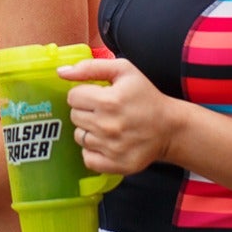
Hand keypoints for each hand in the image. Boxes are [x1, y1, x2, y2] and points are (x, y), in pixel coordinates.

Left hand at [62, 57, 178, 175]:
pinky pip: (87, 158)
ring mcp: (111, 148)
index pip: (72, 97)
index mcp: (109, 101)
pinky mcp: (115, 165)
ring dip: (89, 131)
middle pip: (74, 117)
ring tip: (107, 126)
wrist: (169, 127)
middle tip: (104, 111)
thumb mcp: (123, 70)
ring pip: (79, 137)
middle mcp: (108, 126)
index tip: (98, 96)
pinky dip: (93, 151)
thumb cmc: (145, 96)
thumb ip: (90, 67)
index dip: (84, 94)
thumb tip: (61, 72)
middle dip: (86, 111)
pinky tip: (107, 142)